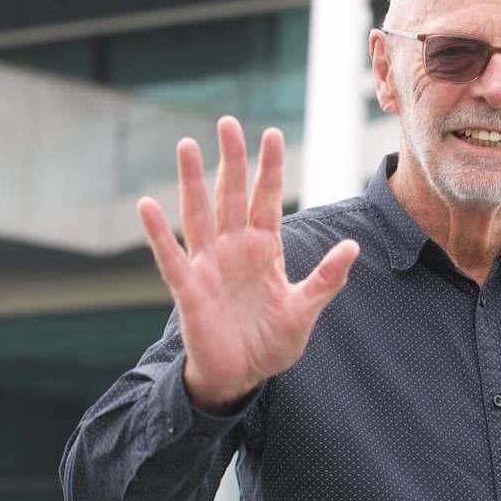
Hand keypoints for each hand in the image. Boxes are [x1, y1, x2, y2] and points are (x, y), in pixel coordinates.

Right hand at [137, 116, 359, 413]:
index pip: (266, 200)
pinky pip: (170, 257)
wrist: (240, 379)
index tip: (273, 134)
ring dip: (192, 181)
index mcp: (263, 249)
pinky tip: (147, 205)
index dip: (269, 169)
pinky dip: (158, 233)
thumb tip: (353, 247)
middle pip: (231, 196)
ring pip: (198, 215)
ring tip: (187, 145)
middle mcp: (233, 249)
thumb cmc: (269, 343)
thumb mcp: (304, 310)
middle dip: (231, 160)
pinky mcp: (188, 290)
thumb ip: (326, 279)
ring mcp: (208, 266)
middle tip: (228, 122)